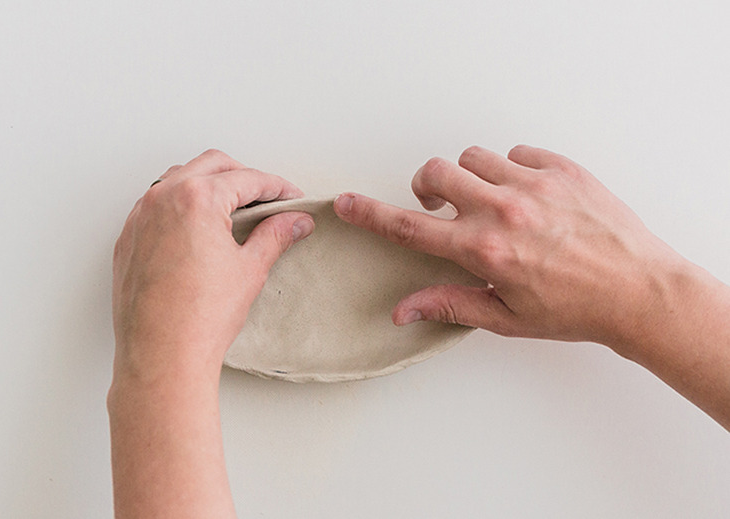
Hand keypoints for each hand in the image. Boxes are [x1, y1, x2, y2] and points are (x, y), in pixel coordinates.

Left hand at [112, 149, 314, 380]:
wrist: (162, 355)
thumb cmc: (200, 317)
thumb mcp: (250, 269)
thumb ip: (275, 235)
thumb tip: (295, 221)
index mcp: (197, 198)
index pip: (247, 179)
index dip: (277, 187)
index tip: (291, 198)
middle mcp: (162, 198)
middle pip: (212, 165)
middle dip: (243, 176)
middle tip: (267, 198)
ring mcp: (140, 217)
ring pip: (179, 179)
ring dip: (208, 185)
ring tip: (233, 209)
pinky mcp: (128, 239)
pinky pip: (156, 205)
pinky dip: (181, 206)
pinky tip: (198, 228)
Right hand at [334, 145, 684, 346]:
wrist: (639, 291)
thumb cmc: (574, 310)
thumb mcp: (505, 317)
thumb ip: (448, 305)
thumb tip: (402, 311)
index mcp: (483, 250)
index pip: (410, 227)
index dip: (371, 214)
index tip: (347, 204)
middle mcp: (502, 210)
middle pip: (436, 173)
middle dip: (427, 185)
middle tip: (441, 204)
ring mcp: (534, 185)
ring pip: (475, 157)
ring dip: (471, 177)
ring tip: (491, 201)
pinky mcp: (562, 169)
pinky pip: (519, 152)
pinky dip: (513, 168)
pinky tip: (527, 194)